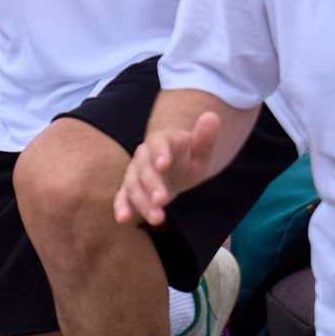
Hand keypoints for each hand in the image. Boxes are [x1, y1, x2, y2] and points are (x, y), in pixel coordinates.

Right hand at [116, 110, 222, 227]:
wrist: (174, 164)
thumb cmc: (189, 156)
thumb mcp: (201, 148)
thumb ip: (205, 136)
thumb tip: (213, 116)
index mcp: (160, 141)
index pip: (157, 144)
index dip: (159, 153)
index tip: (164, 164)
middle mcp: (143, 156)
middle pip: (143, 169)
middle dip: (151, 185)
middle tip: (162, 200)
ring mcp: (135, 173)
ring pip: (133, 185)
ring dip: (141, 201)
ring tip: (157, 218)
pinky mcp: (131, 189)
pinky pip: (123, 196)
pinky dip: (121, 206)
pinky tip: (123, 219)